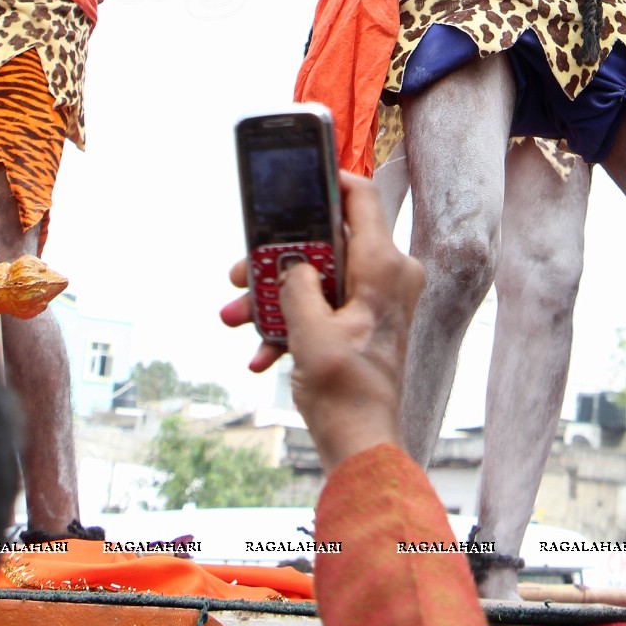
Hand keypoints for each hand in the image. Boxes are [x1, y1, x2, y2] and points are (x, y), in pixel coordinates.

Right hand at [220, 173, 424, 473]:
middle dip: (278, 261)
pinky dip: (293, 325)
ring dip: (275, 298)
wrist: (362, 448)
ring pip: (320, 278)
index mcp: (384, 267)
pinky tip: (261, 354)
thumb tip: (290, 263)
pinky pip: (326, 308)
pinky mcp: (367, 322)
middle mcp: (389, 276)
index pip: (362, 198)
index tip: (296, 177)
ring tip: (236, 318)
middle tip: (240, 273)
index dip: (329, 180)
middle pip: (327, 243)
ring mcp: (379, 299)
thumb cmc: (347, 393)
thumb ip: (296, 285)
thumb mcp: (309, 333)